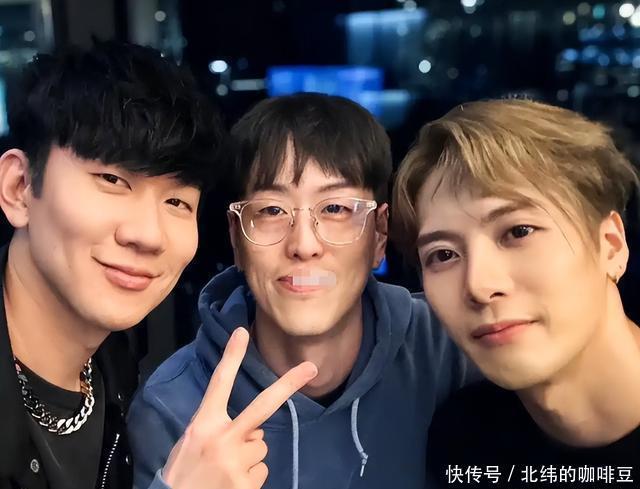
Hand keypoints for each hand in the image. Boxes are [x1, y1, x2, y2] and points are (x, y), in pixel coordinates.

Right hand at [163, 327, 316, 488]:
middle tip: (310, 369)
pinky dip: (250, 475)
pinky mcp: (247, 484)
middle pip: (263, 406)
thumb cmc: (182, 472)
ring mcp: (237, 462)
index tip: (242, 332)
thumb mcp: (190, 441)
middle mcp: (223, 438)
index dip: (232, 357)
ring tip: (227, 467)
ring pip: (262, 446)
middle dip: (289, 384)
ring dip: (250, 455)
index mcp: (203, 424)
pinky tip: (231, 482)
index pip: (219, 383)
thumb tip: (252, 429)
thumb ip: (217, 428)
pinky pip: (262, 469)